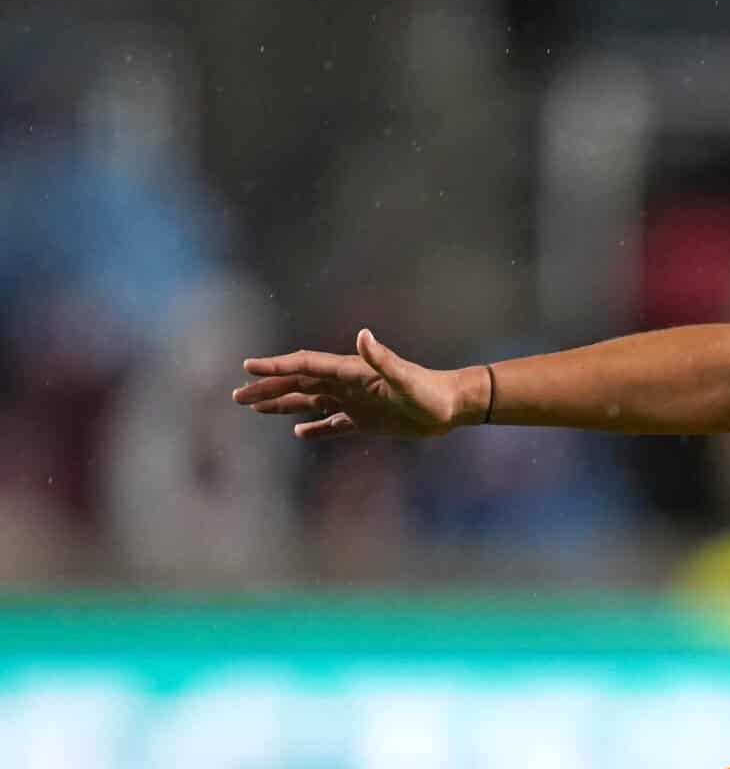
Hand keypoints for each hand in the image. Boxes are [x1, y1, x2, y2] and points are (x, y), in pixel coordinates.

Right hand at [233, 329, 478, 439]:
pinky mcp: (366, 421)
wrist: (452, 406)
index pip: (306, 365)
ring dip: (282, 404)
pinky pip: (333, 424)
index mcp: (350, 372)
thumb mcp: (405, 378)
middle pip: (299, 383)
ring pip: (309, 401)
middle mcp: (347, 384)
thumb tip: (363, 335)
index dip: (276, 366)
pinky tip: (299, 432)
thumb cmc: (431, 392)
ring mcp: (354, 402)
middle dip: (268, 388)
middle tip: (238, 394)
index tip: (249, 366)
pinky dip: (316, 428)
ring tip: (254, 407)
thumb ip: (383, 359)